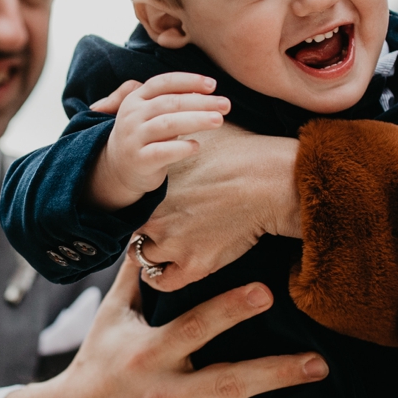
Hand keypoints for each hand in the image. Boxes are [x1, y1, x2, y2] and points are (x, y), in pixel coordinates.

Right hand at [0, 257, 325, 397]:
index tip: (267, 293)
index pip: (195, 328)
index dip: (231, 309)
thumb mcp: (109, 318)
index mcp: (148, 353)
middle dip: (277, 372)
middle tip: (318, 360)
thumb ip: (135, 277)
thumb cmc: (96, 365)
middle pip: (229, 383)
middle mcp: (166, 394)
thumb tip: (150, 232)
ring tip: (318, 393)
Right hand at [86, 74, 229, 211]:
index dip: (189, 81)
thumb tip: (206, 91)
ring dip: (195, 120)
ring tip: (218, 120)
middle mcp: (132, 116)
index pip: (163, 83)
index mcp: (136, 99)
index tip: (213, 85)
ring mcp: (134, 138)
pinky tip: (197, 146)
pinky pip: (162, 152)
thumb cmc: (145, 135)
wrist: (119, 168)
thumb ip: (172, 100)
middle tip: (225, 105)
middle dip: (200, 102)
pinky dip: (181, 148)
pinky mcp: (140, 160)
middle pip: (170, 103)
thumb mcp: (151, 113)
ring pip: (167, 124)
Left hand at [128, 123, 300, 291]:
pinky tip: (172, 267)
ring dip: (153, 252)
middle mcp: (153, 215)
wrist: (269, 181)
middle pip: (133, 229)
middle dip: (144, 229)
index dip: (139, 206)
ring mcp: (171, 243)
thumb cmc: (241, 151)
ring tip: (169, 246)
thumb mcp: (199, 130)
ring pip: (141, 255)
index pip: (128, 204)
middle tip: (161, 226)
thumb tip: (170, 117)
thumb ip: (176, 131)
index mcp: (151, 186)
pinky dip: (162, 276)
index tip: (151, 207)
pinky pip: (161, 281)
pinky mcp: (193, 265)